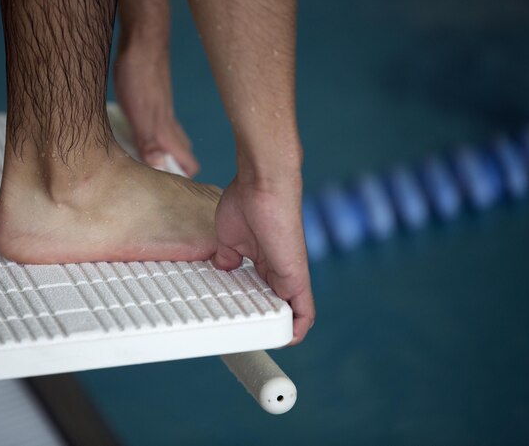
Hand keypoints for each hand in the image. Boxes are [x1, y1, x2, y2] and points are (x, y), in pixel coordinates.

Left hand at [114, 43, 199, 175]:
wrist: (141, 44)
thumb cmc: (139, 78)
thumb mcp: (140, 115)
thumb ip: (150, 143)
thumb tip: (159, 168)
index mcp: (168, 134)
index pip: (189, 165)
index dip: (185, 180)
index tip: (171, 195)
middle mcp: (169, 126)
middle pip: (181, 155)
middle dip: (173, 171)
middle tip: (154, 184)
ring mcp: (162, 113)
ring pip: (169, 141)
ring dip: (160, 155)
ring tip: (141, 166)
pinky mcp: (153, 103)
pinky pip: (156, 128)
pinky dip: (149, 139)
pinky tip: (131, 137)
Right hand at [212, 176, 314, 343]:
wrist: (263, 184)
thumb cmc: (247, 201)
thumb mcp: (229, 236)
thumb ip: (229, 256)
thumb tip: (223, 268)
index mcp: (264, 258)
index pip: (265, 289)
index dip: (257, 304)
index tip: (242, 316)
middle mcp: (279, 268)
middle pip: (278, 304)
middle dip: (267, 322)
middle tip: (249, 337)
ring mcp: (290, 273)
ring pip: (291, 312)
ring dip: (280, 329)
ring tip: (264, 343)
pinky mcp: (297, 277)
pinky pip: (304, 312)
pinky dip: (297, 329)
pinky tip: (288, 341)